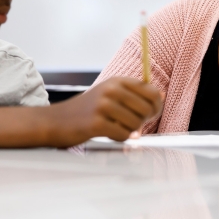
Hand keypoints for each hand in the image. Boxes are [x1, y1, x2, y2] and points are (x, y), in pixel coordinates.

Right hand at [48, 77, 162, 146]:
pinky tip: (107, 133)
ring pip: (136, 124)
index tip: (149, 114)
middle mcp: (111, 90)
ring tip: (115, 127)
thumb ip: (134, 93)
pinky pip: (124, 135)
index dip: (156, 106)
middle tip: (130, 124)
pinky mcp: (97, 123)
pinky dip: (119, 138)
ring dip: (129, 130)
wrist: (57, 121)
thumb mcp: (109, 94)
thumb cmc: (87, 110)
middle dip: (143, 121)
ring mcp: (103, 106)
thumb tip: (160, 94)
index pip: (152, 92)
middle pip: (147, 109)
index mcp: (117, 81)